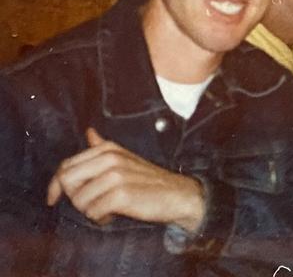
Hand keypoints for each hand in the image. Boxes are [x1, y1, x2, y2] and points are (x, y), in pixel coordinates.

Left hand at [46, 128, 205, 232]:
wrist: (178, 195)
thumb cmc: (148, 180)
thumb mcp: (125, 158)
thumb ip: (102, 147)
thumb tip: (89, 132)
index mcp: (108, 149)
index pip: (65, 166)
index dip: (55, 185)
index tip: (54, 199)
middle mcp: (110, 159)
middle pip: (67, 181)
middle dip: (75, 197)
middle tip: (93, 202)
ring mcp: (116, 176)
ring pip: (79, 200)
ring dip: (90, 210)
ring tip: (108, 208)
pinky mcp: (121, 195)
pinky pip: (93, 212)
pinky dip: (101, 219)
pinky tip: (114, 214)